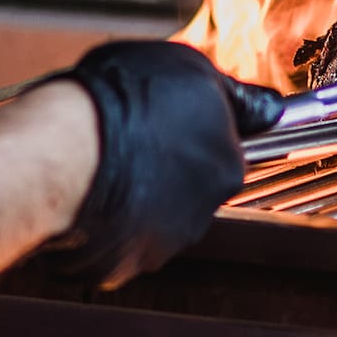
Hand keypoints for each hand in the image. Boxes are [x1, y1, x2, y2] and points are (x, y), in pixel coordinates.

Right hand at [43, 41, 282, 289]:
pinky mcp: (122, 266)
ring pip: (153, 217)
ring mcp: (163, 242)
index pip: (222, 154)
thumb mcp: (192, 70)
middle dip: (166, 167)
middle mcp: (204, 210)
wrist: (68, 149)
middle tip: (132, 140)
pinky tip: (87, 192)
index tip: (168, 124)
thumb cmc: (124, 102)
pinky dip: (105, 222)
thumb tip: (268, 108)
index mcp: (228, 165)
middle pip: (189, 188)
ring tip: (102, 163)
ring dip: (135, 195)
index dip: (192, 134)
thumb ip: (234, 97)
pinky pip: (116, 240)